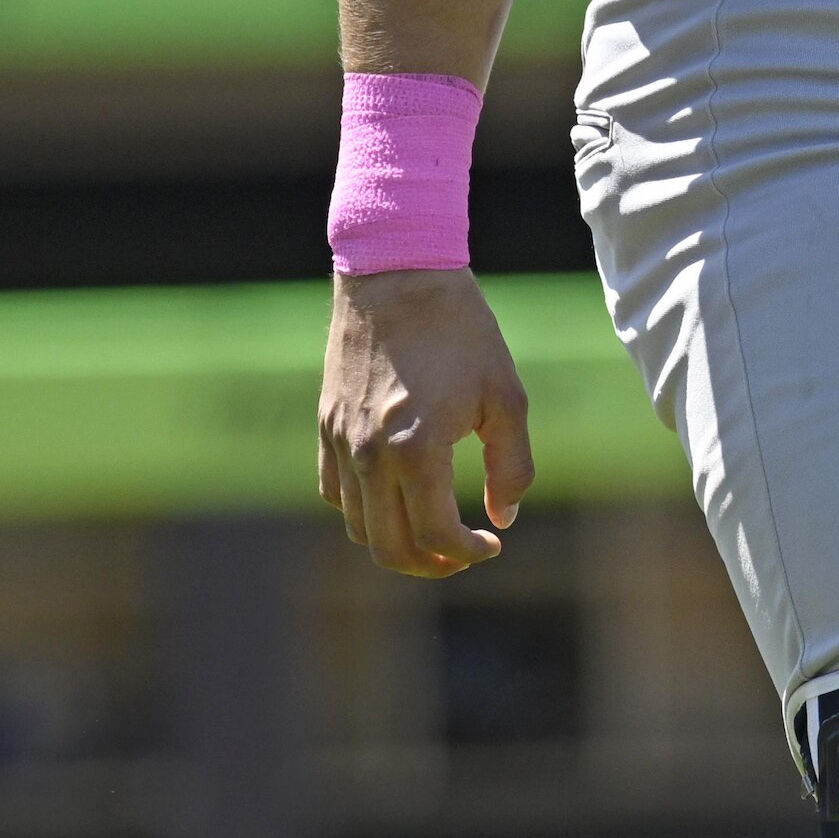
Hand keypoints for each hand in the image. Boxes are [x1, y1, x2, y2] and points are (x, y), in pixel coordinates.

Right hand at [317, 268, 530, 577]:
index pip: (435, 536)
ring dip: (395, 542)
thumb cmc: (461, 330)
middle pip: (389, 548)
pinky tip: (395, 497)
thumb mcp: (506, 396)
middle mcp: (370, 454)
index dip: (468, 553)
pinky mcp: (326, 424)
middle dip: (430, 565)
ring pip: (356, 526)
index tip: (492, 543)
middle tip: (462, 554)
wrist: (398, 272)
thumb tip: (504, 517)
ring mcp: (340, 441)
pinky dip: (362, 510)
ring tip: (431, 532)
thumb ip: (512, 465)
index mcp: (416, 449)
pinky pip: (334, 491)